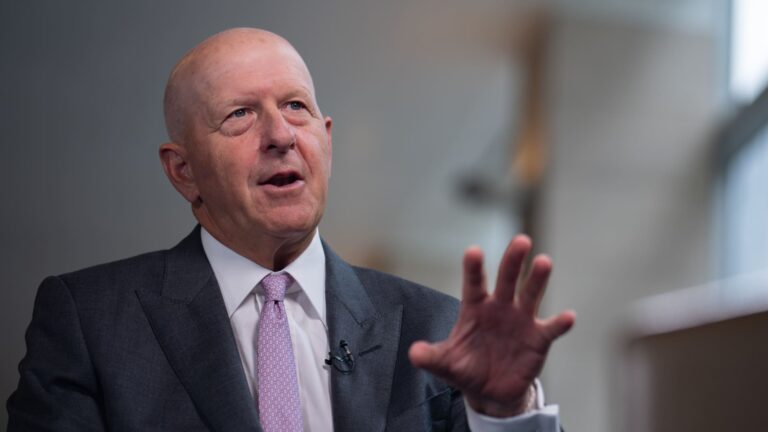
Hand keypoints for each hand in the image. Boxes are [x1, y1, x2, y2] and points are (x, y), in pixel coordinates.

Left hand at [408, 235, 574, 416]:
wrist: (491, 392)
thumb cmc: (467, 369)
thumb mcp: (445, 364)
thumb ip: (431, 357)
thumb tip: (413, 353)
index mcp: (475, 307)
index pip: (473, 283)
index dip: (473, 268)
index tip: (473, 251)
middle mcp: (499, 307)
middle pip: (507, 279)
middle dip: (513, 260)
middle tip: (521, 241)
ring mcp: (521, 320)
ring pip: (530, 295)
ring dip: (537, 279)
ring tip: (544, 261)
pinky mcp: (538, 338)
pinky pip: (551, 328)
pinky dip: (560, 323)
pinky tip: (568, 317)